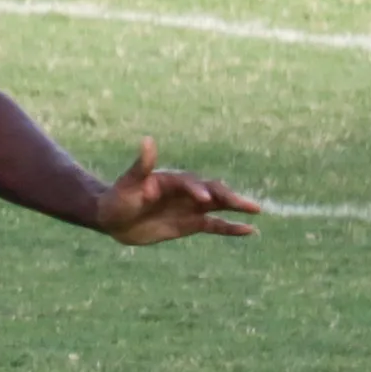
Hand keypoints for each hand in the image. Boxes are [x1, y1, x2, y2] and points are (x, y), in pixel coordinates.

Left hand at [94, 137, 263, 243]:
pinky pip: (215, 225)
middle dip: (229, 197)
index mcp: (173, 180)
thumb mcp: (128, 183)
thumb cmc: (119, 198)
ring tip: (256, 210)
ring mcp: (191, 207)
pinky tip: (249, 230)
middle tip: (248, 205)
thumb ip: (141, 165)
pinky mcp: (191, 224)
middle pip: (213, 192)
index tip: (203, 199)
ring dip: (236, 207)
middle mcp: (186, 192)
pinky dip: (231, 228)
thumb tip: (148, 140)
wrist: (114, 219)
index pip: (191, 183)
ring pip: (219, 206)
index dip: (197, 190)